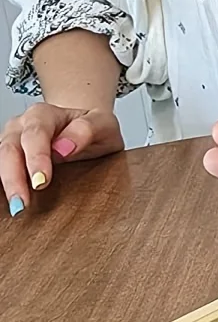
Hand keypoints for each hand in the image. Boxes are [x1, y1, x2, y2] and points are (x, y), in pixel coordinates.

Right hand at [1, 102, 122, 213]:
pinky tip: (7, 202)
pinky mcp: (10, 156)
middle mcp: (22, 125)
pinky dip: (4, 184)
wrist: (87, 128)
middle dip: (14, 177)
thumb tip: (64, 147)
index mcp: (45, 114)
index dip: (36, 158)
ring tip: (17, 207)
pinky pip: (2, 168)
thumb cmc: (94, 128)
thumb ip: (86, 131)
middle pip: (10, 149)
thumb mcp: (103, 125)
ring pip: (0, 159)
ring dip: (6, 184)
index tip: (41, 181)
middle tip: (23, 202)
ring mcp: (12, 140)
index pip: (35, 134)